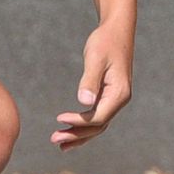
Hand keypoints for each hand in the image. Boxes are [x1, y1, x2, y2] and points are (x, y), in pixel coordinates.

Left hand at [54, 26, 132, 149]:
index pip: (98, 117)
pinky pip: (97, 117)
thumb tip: (84, 103)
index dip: (79, 122)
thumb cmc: (105, 42)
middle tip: (54, 139)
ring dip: (79, 135)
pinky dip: (84, 127)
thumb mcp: (95, 58)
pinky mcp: (109, 96)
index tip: (59, 118)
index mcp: (119, 93)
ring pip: (98, 125)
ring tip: (59, 143)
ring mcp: (115, 99)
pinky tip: (70, 132)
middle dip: (76, 135)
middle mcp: (120, 100)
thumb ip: (89, 81)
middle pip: (98, 126)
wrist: (116, 30)